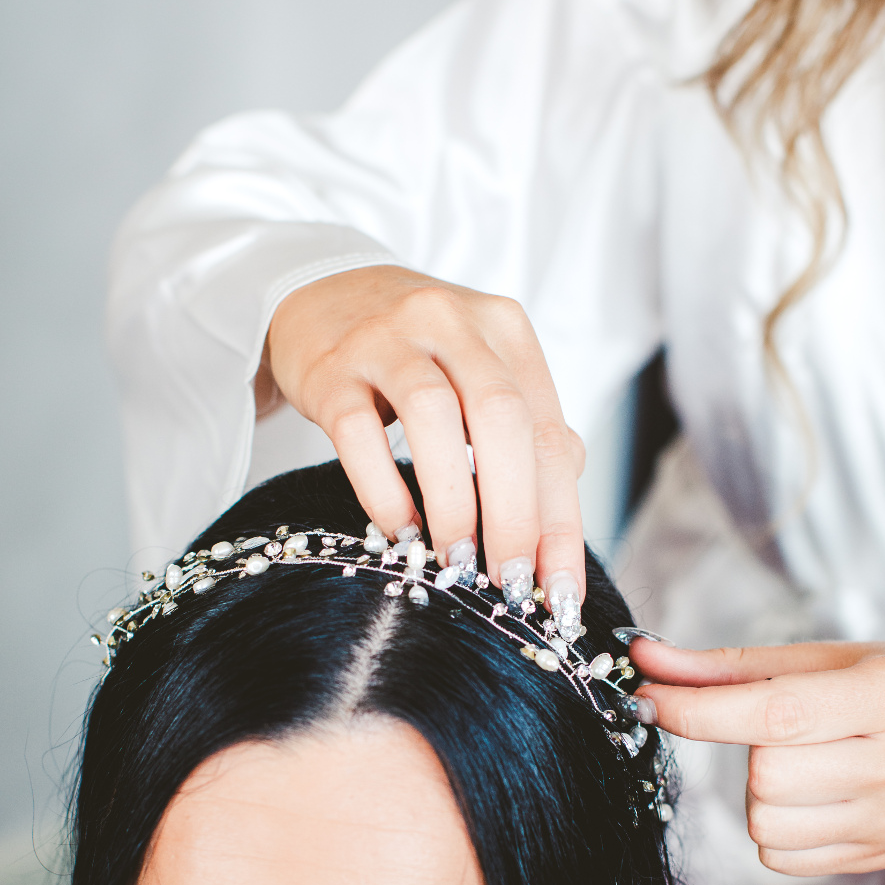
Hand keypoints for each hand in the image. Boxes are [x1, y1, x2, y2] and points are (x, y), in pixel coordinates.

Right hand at [265, 265, 586, 607]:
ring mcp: (387, 339)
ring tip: (456, 558)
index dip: (560, 518)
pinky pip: (359, 432)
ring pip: (433, 417)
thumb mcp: (482, 374)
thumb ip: (527, 436)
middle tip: (511, 578)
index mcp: (506, 330)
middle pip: (501, 418)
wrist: (324, 295)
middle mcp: (452, 323)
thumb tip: (556, 528)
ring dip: (452, 500)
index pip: (548, 431)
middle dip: (514, 511)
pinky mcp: (332, 368)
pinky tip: (399, 528)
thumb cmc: (419, 353)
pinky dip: (384, 488)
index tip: (561, 589)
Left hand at [631, 640, 884, 875]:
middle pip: (766, 775)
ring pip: (768, 822)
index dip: (699, 710)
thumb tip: (648, 659)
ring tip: (804, 762)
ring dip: (761, 793)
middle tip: (783, 730)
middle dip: (750, 750)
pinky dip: (777, 828)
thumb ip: (732, 666)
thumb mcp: (829, 658)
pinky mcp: (883, 855)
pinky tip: (814, 797)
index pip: (776, 712)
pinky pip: (782, 857)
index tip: (650, 697)